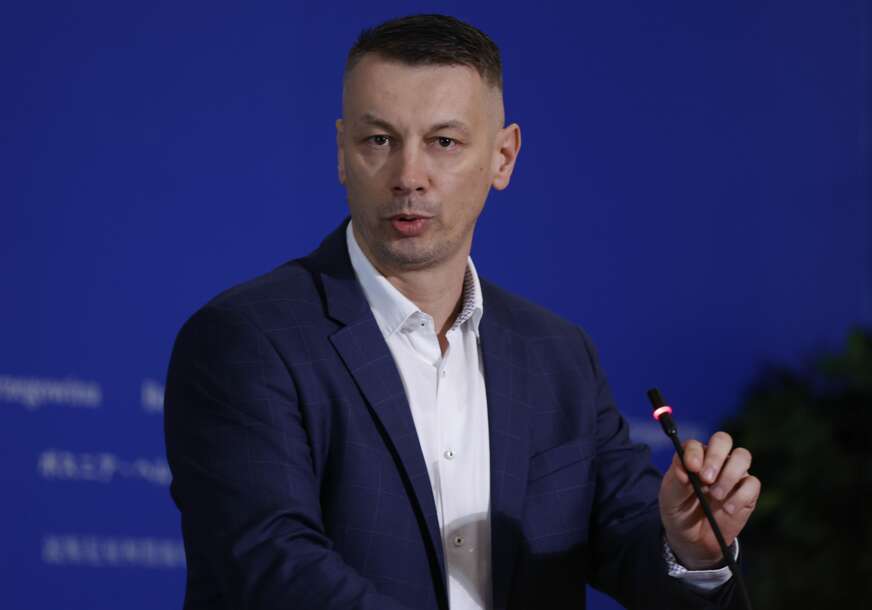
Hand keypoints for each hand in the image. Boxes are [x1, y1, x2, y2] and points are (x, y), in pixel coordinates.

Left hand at [659, 431, 760, 569]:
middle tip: (706, 478)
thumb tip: (685, 468)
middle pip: (723, 440)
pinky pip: (752, 484)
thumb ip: (676, 480)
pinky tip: (727, 509)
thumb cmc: (679, 510)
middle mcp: (715, 460)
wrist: (692, 539)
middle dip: (716, 457)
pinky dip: (740, 496)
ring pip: (742, 457)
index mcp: (693, 457)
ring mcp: (733, 474)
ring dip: (729, 475)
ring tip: (716, 495)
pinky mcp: (748, 492)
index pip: (696, 445)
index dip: (694, 453)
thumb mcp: (670, 497)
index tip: (691, 468)